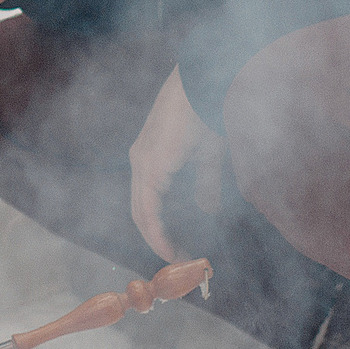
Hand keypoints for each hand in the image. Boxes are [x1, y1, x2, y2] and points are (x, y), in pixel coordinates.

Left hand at [129, 67, 224, 263]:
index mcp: (151, 157)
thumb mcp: (207, 155)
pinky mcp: (150, 168)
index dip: (160, 225)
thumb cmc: (206, 113)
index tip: (178, 247)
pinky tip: (168, 248)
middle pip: (141, 211)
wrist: (203, 88)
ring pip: (141, 214)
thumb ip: (205, 182)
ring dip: (157, 240)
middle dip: (157, 238)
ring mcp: (142, 165)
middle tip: (177, 260)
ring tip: (175, 260)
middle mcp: (140, 162)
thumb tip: (208, 208)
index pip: (148, 200)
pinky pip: (148, 209)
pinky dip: (156, 232)